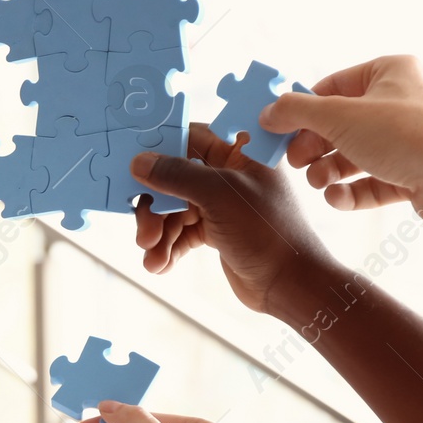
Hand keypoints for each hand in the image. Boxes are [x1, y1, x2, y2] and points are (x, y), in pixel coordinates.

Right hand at [130, 124, 338, 317]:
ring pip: (174, 208)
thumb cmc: (268, 232)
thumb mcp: (220, 196)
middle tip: (144, 232)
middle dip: (154, 206)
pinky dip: (169, 246)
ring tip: (152, 255)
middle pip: (174, 176)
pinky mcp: (216, 229)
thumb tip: (139, 162)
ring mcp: (221, 202)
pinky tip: (161, 264)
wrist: (290, 284)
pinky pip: (182, 231)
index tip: (132, 164)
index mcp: (239, 151)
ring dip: (159, 232)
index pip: (189, 137)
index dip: (159, 149)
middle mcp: (228, 172)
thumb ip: (177, 175)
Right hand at [260, 55, 422, 222]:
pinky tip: (337, 198)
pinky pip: (370, 183)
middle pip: (338, 125)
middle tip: (295, 162)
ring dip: (328, 172)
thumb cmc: (405, 134)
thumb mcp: (338, 115)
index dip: (301, 109)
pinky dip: (350, 193)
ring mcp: (405, 142)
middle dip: (313, 147)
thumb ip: (296, 112)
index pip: (331, 87)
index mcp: (389, 72)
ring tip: (318, 182)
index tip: (277, 129)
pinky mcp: (410, 176)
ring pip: (352, 156)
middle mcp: (399, 103)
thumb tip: (268, 113)